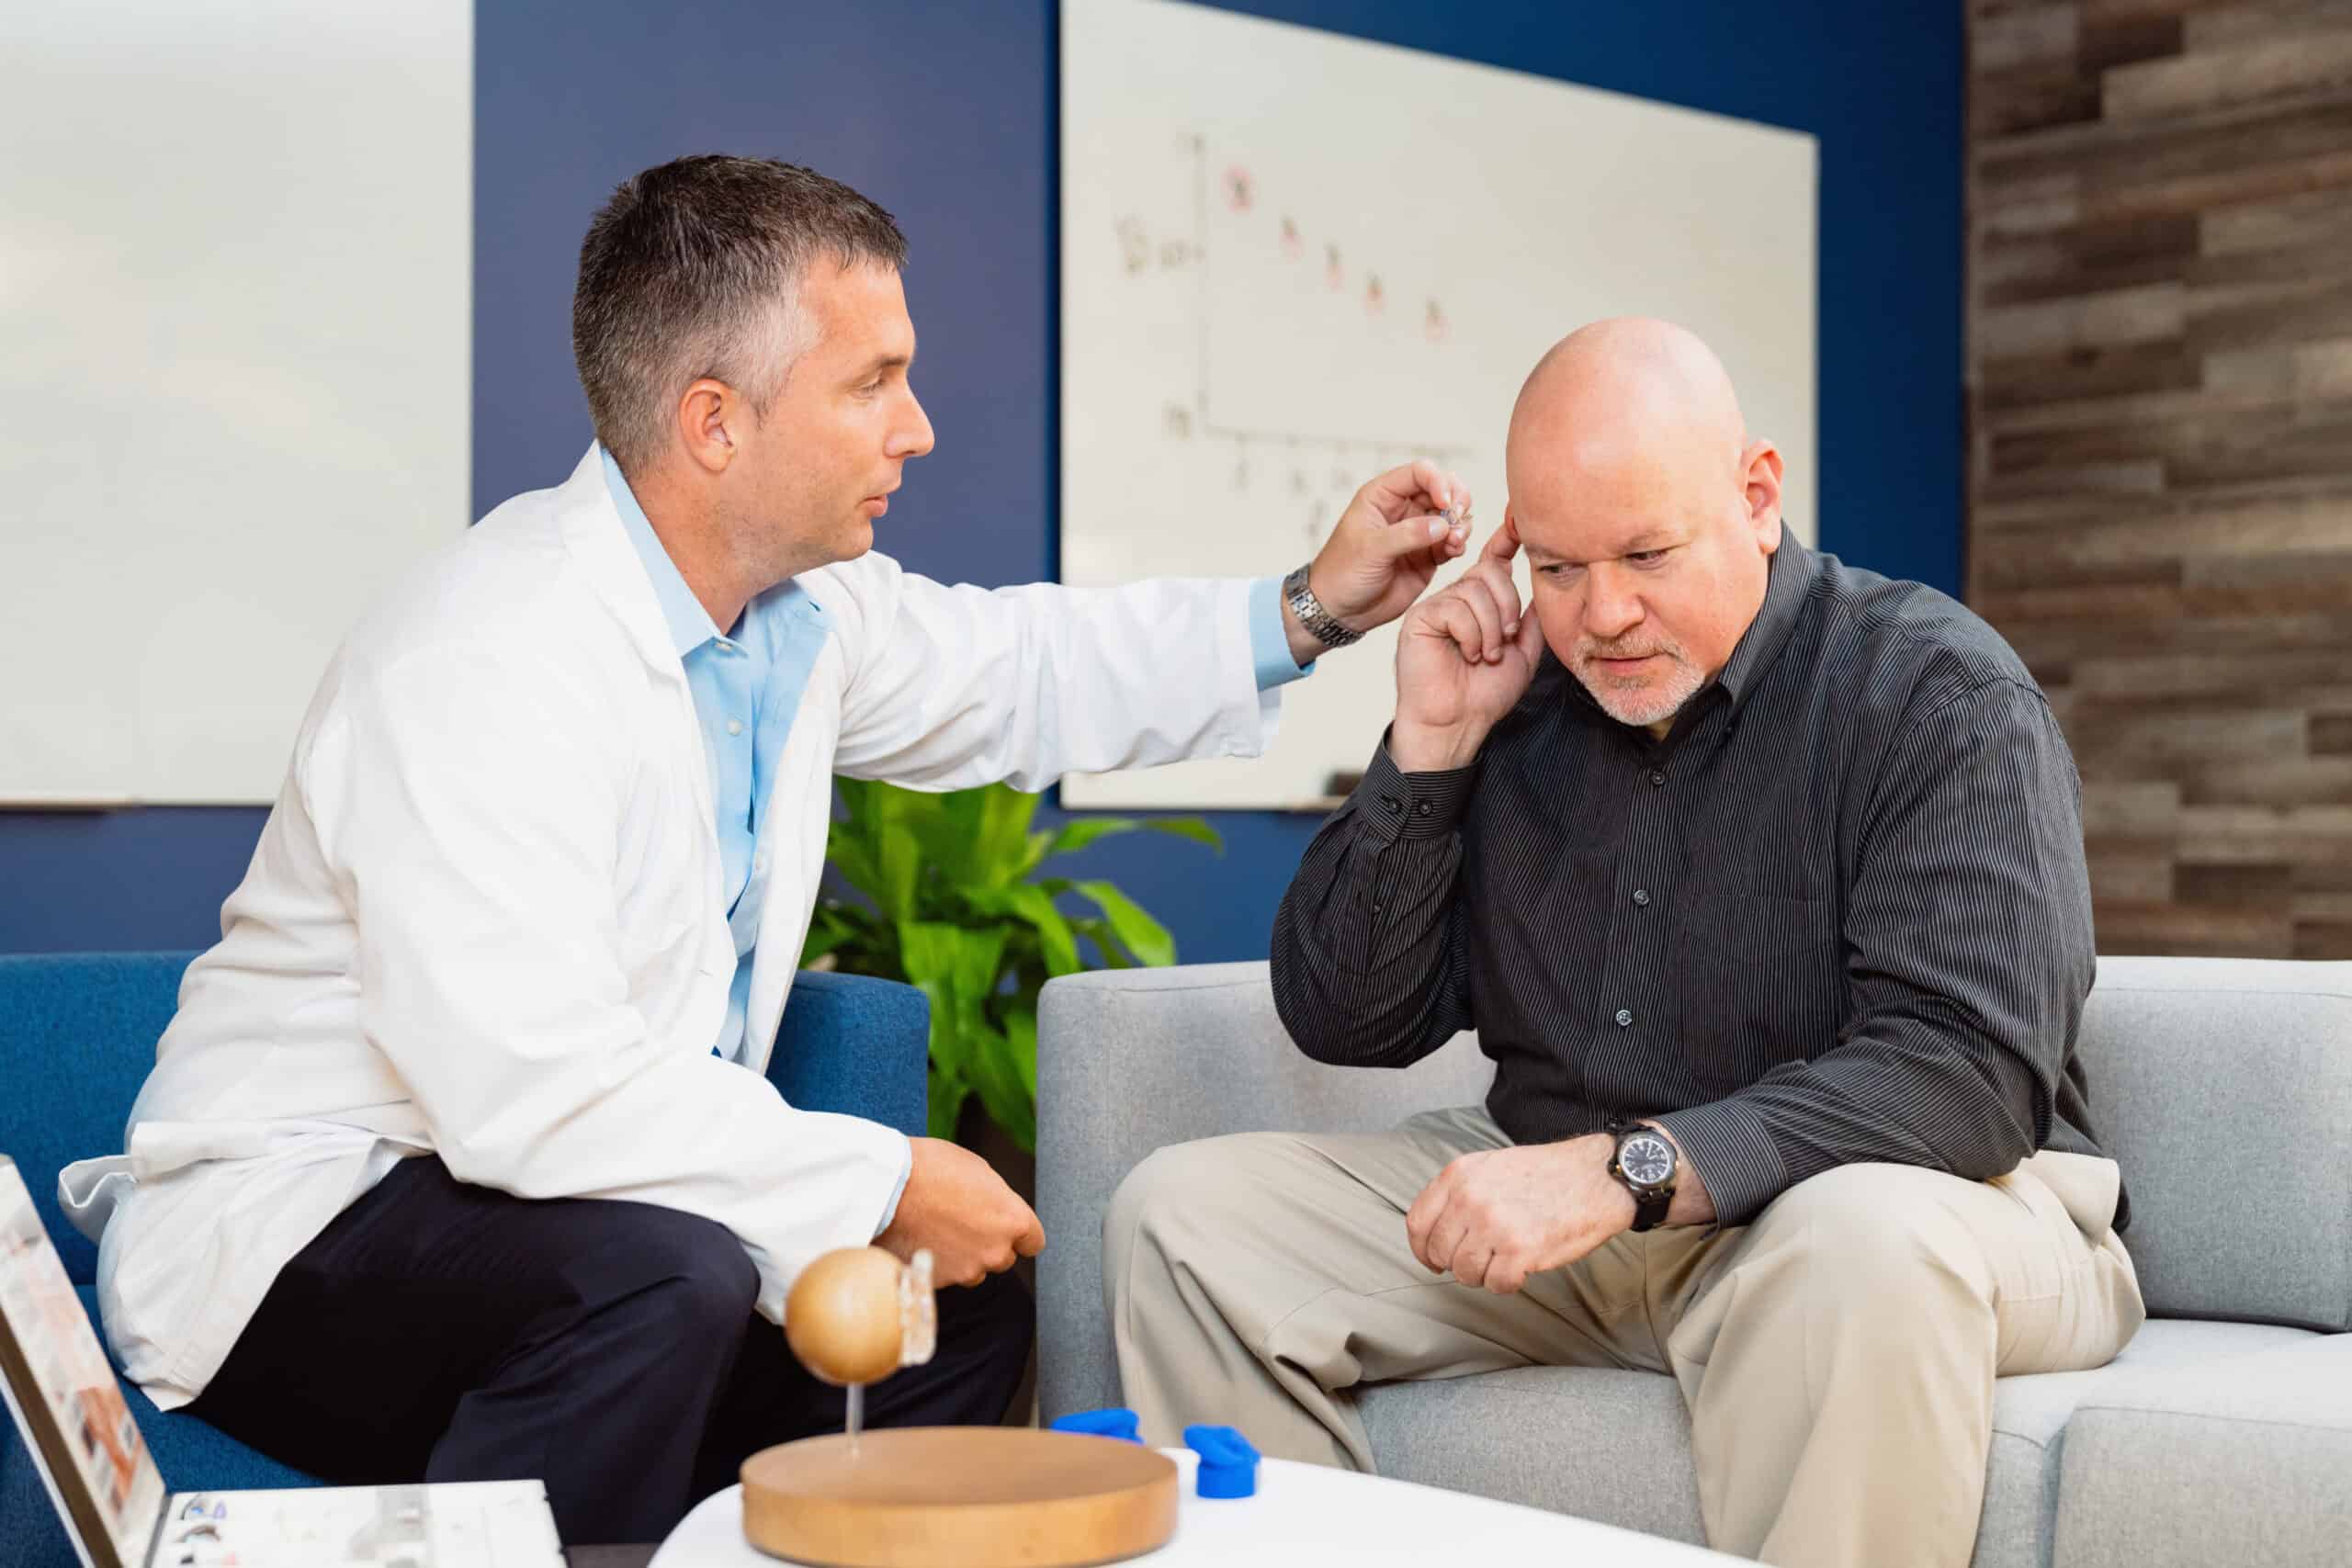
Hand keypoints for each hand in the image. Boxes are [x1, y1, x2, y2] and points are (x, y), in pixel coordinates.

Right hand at [875, 1136, 1044, 1286]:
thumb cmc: (931, 1167)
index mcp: (1013, 1220)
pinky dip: (936, 1263)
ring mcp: (966, 1271)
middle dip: (987, 1246)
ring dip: (962, 1257)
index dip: (1020, 1236)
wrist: (887, 1187)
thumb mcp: (978, 1170)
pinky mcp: (938, 1282)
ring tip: (936, 1230)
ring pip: (972, 1270)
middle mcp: (995, 1251)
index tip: (1007, 1230)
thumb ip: (995, 1198)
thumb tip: (994, 1208)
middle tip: (962, 1224)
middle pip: (1002, 1259)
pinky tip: (920, 1240)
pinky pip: (944, 1276)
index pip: (1033, 1242)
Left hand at [1286, 460, 1473, 664]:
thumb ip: (1407, 534)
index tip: (1446, 502)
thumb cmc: (1342, 573)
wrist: (1340, 610)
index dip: (1439, 481)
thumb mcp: (1370, 549)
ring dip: (1461, 523)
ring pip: (1452, 515)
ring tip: (1454, 541)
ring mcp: (1418, 532)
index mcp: (1382, 496)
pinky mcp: (1428, 555)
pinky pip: (1453, 541)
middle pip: (1443, 488)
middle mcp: (1403, 509)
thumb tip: (1442, 525)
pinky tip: (1454, 551)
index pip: (1420, 473)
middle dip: (1457, 499)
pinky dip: (1459, 543)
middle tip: (1457, 518)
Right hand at [1389, 512, 1543, 770]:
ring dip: (1490, 628)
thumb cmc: (1484, 695)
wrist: (1456, 723)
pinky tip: (1467, 655)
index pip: (1493, 561)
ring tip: (1485, 655)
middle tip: (1506, 639)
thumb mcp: (1523, 653)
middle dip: (1507, 604)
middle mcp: (1457, 599)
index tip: (1520, 524)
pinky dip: (1470, 634)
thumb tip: (1542, 586)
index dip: (1507, 540)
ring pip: (1474, 590)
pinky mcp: (1421, 617)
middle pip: (1488, 572)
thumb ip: (1530, 620)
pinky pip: (1454, 607)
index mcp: (1480, 604)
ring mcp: (1438, 606)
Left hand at [1404, 1135, 1632, 1293]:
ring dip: (1484, 1275)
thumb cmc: (1545, 1174)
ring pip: (1465, 1273)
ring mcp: (1493, 1225)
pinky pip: (1496, 1285)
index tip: (1434, 1260)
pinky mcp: (1520, 1250)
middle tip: (1483, 1260)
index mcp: (1458, 1175)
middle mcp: (1470, 1199)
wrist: (1595, 1176)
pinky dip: (1508, 1283)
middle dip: (1458, 1264)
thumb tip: (1435, 1233)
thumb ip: (1459, 1193)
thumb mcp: (1489, 1166)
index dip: (1423, 1249)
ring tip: (1505, 1260)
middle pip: (1440, 1252)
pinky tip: (1521, 1269)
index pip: (1418, 1223)